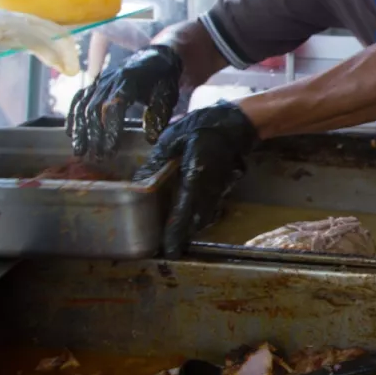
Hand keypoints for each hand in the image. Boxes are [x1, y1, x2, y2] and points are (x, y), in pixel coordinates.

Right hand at [67, 45, 182, 157]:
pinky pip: (78, 100)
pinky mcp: (94, 84)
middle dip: (94, 136)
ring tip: (80, 151)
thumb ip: (159, 113)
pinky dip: (72, 116)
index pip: (114, 106)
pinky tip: (70, 133)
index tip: (110, 149)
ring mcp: (99, 81)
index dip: (110, 129)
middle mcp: (110, 80)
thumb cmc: (162, 78)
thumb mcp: (167, 94)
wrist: (154, 56)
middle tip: (97, 157)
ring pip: (83, 106)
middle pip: (95, 109)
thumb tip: (151, 138)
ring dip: (80, 130)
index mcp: (129, 80)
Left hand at [133, 101, 257, 255]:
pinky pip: (210, 206)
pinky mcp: (223, 186)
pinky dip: (199, 214)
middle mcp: (208, 188)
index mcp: (194, 177)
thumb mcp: (172, 138)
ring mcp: (218, 188)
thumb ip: (157, 160)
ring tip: (177, 233)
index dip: (176, 233)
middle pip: (196, 221)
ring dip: (192, 226)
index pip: (183, 212)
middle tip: (170, 246)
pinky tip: (189, 213)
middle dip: (183, 235)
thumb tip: (139, 180)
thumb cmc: (202, 127)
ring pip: (205, 216)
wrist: (235, 123)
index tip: (170, 251)